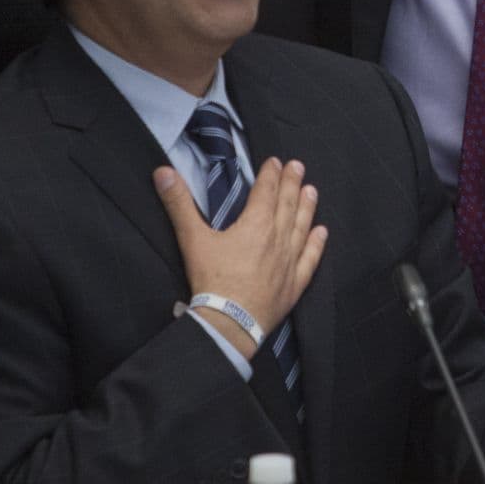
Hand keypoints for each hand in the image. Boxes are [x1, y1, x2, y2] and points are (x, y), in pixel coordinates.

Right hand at [154, 157, 327, 355]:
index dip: (271, 175)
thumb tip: (162, 171)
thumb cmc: (211, 279)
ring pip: (302, 227)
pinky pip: (311, 258)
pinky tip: (322, 232)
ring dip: (307, 207)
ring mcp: (289, 261)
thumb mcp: (191, 238)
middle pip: (288, 205)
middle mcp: (278, 238)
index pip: (266, 192)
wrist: (229, 322)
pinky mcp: (294, 284)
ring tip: (312, 190)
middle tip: (298, 166)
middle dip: (292, 183)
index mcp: (256, 224)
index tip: (276, 161)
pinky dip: (317, 243)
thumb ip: (178, 203)